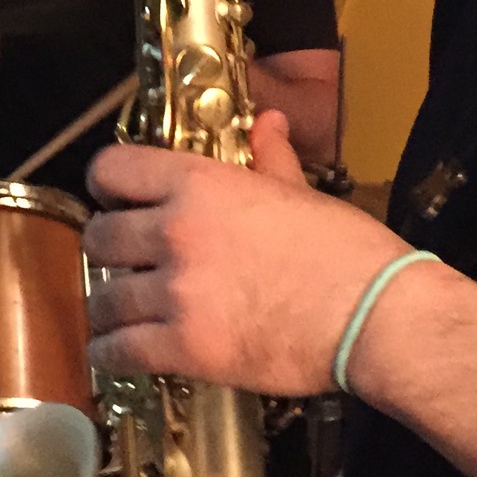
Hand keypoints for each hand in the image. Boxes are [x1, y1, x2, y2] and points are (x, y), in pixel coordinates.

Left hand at [82, 110, 415, 392]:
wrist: (377, 318)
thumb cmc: (349, 253)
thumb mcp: (303, 194)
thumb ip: (270, 159)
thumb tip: (266, 123)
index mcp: (201, 184)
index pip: (112, 169)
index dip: (106, 184)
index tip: (114, 199)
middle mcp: (177, 231)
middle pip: (99, 237)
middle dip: (107, 251)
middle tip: (124, 263)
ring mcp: (177, 291)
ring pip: (103, 298)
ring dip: (108, 307)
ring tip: (121, 314)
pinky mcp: (186, 348)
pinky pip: (119, 351)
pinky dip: (111, 354)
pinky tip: (117, 353)